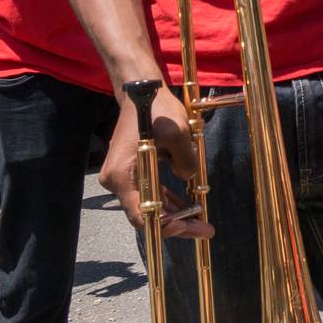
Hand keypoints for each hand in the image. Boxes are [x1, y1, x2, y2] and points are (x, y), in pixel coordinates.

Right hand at [98, 85, 211, 239]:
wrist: (142, 92)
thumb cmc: (157, 110)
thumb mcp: (177, 133)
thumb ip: (186, 160)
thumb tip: (188, 177)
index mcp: (122, 175)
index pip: (141, 214)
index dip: (165, 226)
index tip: (188, 227)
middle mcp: (117, 181)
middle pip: (146, 214)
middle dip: (176, 224)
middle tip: (205, 230)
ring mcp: (123, 177)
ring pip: (149, 206)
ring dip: (174, 214)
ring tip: (202, 222)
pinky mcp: (132, 172)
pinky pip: (150, 193)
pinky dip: (167, 201)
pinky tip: (187, 207)